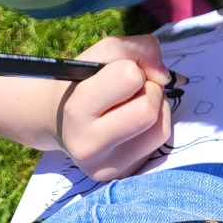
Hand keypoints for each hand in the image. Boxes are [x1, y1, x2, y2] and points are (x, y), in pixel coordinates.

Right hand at [50, 34, 171, 180]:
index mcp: (77, 109)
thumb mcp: (101, 53)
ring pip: (161, 128)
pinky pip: (160, 141)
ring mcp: (107, 167)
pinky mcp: (124, 175)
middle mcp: (89, 146)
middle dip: (149, 89)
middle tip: (133, 88)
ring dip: (156, 106)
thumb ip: (136, 48)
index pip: (129, 77)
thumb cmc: (82, 81)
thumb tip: (164, 77)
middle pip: (148, 109)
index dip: (132, 68)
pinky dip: (156, 123)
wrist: (59, 120)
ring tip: (134, 102)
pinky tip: (136, 120)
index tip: (120, 72)